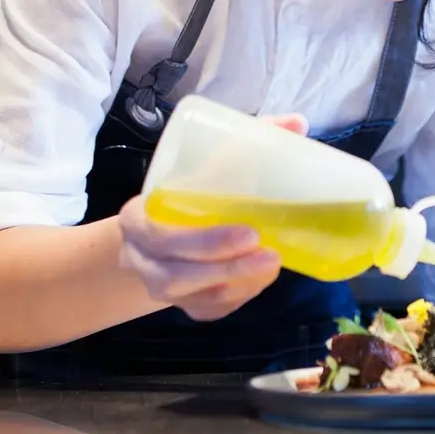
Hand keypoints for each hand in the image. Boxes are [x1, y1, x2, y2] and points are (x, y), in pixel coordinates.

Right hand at [116, 113, 307, 320]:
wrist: (154, 231)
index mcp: (137, 217)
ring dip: (236, 284)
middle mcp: (140, 257)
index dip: (203, 239)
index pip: (160, 234)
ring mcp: (157, 286)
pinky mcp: (181, 305)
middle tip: (268, 250)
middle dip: (226, 265)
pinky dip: (236, 299)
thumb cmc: (184, 190)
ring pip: (192, 297)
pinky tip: (260, 279)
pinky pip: (207, 310)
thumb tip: (297, 123)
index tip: (249, 230)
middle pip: (176, 274)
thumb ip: (243, 142)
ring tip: (272, 264)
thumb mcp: (200, 163)